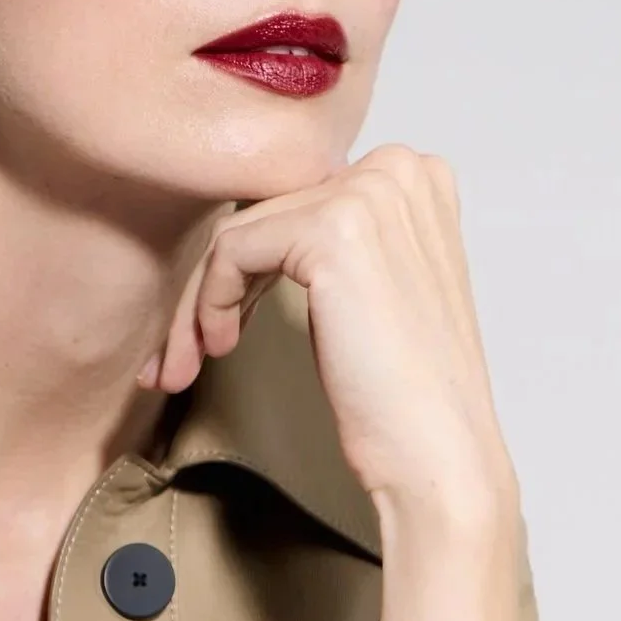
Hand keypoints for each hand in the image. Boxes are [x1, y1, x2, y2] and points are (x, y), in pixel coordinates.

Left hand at [140, 144, 515, 519]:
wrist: (436, 450)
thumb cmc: (404, 388)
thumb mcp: (369, 287)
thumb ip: (329, 243)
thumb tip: (249, 232)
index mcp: (414, 177)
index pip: (294, 200)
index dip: (250, 263)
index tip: (220, 323)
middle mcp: (398, 170)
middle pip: (262, 211)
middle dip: (215, 284)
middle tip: (184, 351)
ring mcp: (369, 194)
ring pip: (238, 232)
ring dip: (200, 301)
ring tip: (190, 360)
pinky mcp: (332, 230)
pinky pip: (231, 249)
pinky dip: (211, 301)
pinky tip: (223, 346)